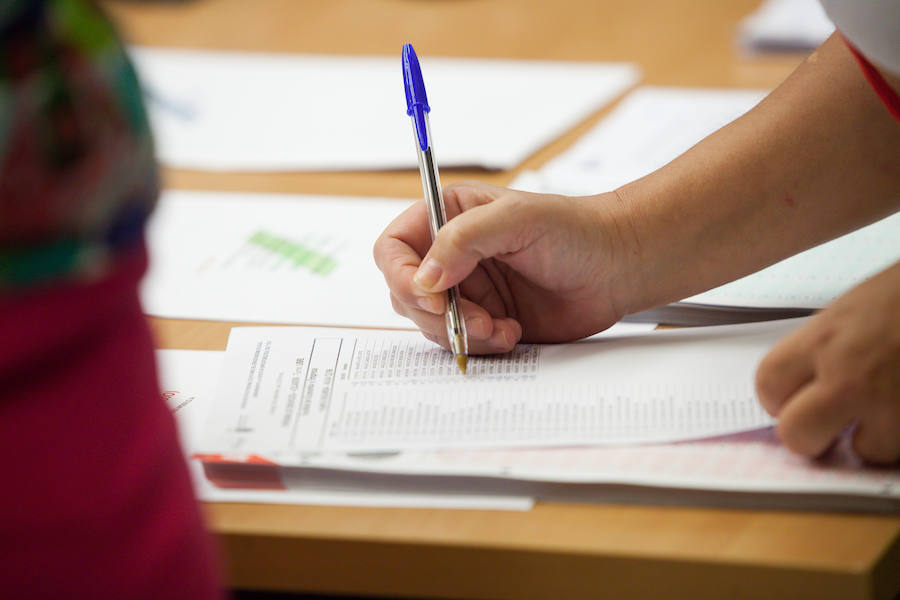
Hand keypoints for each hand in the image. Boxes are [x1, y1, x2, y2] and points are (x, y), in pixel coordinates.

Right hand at [373, 181, 634, 352]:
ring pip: (430, 324)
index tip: (430, 294)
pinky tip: (511, 333)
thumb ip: (464, 239)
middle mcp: (451, 255)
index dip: (402, 274)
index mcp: (449, 217)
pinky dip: (481, 345)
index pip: (394, 247)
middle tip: (477, 318)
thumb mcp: (517, 219)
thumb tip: (424, 278)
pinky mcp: (485, 321)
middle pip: (406, 293)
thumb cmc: (576, 230)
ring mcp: (467, 291)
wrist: (619, 268)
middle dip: (436, 313)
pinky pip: (461, 343)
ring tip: (500, 327)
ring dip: (461, 333)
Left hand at [756, 260, 899, 463]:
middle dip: (811, 437)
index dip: (778, 398)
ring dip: (876, 440)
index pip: (769, 385)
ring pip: (864, 452)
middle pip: (797, 434)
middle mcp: (850, 374)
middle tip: (828, 428)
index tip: (790, 401)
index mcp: (824, 338)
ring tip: (892, 410)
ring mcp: (893, 404)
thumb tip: (805, 390)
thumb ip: (826, 349)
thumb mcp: (857, 309)